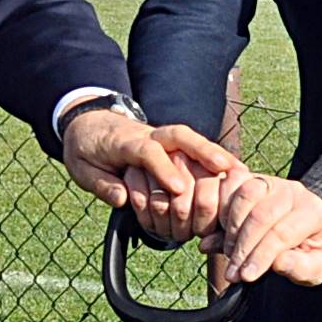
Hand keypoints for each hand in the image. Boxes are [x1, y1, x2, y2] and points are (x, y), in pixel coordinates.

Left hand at [60, 106, 239, 226]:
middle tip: (224, 169)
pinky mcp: (168, 143)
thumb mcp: (81, 168)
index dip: (164, 170)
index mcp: (122, 142)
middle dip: (202, 151)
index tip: (178, 190)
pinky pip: (194, 145)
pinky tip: (234, 169)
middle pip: (179, 136)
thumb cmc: (85, 148)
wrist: (85, 122)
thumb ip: (102, 183)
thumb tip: (123, 198)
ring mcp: (159, 136)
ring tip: (240, 171)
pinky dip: (215, 155)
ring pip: (191, 138)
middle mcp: (147, 135)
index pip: (147, 152)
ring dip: (215, 153)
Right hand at [211, 175, 321, 287]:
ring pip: (246, 195)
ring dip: (231, 227)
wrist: (305, 229)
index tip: (245, 276)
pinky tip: (221, 231)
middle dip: (243, 247)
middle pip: (261, 214)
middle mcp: (293, 192)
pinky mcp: (253, 179)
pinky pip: (232, 184)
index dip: (260, 256)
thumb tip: (277, 263)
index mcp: (313, 213)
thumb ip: (299, 268)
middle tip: (233, 272)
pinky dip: (222, 207)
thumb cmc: (308, 252)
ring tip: (228, 252)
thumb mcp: (314, 268)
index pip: (282, 233)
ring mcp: (272, 182)